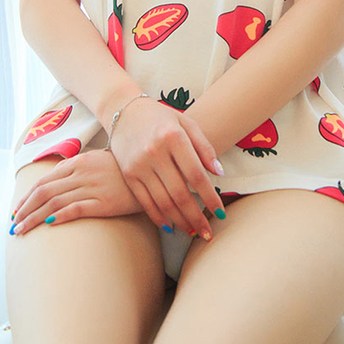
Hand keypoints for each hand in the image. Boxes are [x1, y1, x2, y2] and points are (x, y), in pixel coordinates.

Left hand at [10, 149, 142, 234]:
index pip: (44, 181)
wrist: (151, 174)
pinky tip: (48, 225)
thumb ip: (75, 167)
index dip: (27, 197)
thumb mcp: (96, 160)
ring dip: (35, 218)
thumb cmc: (122, 169)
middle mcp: (82, 173)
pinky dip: (59, 216)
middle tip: (13, 225)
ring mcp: (92, 188)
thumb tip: (53, 179)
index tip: (16, 210)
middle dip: (25, 210)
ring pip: (55, 203)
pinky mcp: (104, 203)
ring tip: (22, 231)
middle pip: (44, 193)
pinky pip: (76, 209)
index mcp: (78, 162)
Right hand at [108, 96, 225, 237]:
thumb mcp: (186, 123)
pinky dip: (158, 216)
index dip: (210, 197)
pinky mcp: (128, 174)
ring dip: (180, 221)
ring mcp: (139, 165)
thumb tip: (220, 174)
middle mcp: (155, 152)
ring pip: (163, 202)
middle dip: (196, 217)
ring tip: (192, 232)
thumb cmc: (161, 117)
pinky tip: (170, 226)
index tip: (221, 212)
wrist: (123, 110)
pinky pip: (144, 201)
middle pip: (180, 194)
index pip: (196, 175)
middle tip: (208, 233)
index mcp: (174, 137)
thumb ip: (205, 147)